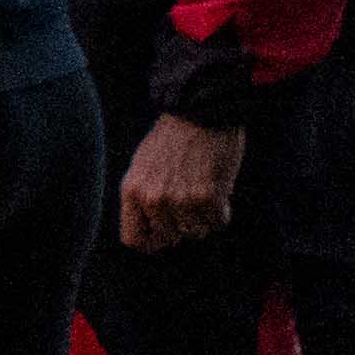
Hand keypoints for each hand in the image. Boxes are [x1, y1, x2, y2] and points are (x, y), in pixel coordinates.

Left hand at [114, 110, 247, 252]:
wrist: (201, 112)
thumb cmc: (174, 138)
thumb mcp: (143, 166)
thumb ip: (143, 197)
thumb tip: (154, 233)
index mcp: (131, 191)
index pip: (134, 239)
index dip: (152, 241)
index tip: (166, 233)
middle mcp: (152, 199)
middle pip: (170, 237)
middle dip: (183, 224)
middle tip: (191, 200)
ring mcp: (180, 200)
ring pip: (197, 231)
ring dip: (204, 216)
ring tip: (204, 190)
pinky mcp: (208, 197)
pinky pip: (218, 222)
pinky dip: (222, 210)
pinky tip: (219, 190)